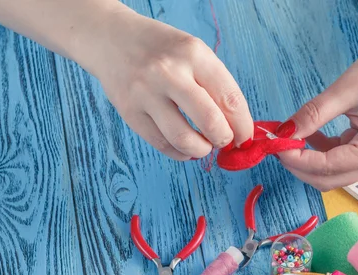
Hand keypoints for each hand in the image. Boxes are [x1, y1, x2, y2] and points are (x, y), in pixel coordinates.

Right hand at [80, 7, 252, 159]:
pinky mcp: (130, 112)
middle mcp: (169, 72)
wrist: (112, 39)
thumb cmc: (164, 51)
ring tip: (204, 145)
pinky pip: (162, 144)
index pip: (230, 99)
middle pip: (210, 121)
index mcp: (193, 54)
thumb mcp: (194, 53)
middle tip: (224, 141)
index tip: (245, 138)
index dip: (244, 126)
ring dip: (201, 150)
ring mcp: (146, 93)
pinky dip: (181, 153)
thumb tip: (239, 130)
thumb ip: (216, 87)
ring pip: (184, 139)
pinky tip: (186, 147)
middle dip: (224, 139)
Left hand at [277, 37, 357, 190]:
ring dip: (307, 161)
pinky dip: (318, 153)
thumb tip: (284, 132)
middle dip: (299, 166)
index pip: (327, 167)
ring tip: (288, 138)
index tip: (274, 144)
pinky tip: (308, 135)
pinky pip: (336, 162)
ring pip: (330, 174)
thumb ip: (312, 116)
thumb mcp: (342, 92)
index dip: (297, 159)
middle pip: (328, 180)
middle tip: (276, 145)